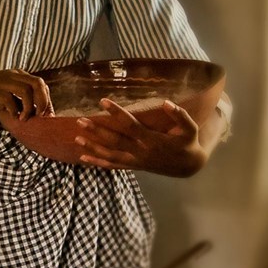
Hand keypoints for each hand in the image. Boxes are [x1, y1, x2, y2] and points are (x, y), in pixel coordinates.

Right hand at [0, 69, 53, 119]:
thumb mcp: (5, 93)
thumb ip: (19, 98)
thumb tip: (37, 111)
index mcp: (17, 74)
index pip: (40, 83)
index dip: (46, 99)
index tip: (46, 114)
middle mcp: (12, 75)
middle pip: (38, 83)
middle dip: (43, 101)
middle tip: (39, 115)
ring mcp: (2, 81)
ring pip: (26, 90)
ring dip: (28, 107)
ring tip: (23, 118)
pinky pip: (10, 99)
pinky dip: (14, 110)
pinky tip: (12, 116)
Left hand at [75, 98, 207, 176]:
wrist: (189, 167)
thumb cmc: (188, 143)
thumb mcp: (190, 129)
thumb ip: (180, 115)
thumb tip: (167, 102)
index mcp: (152, 140)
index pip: (130, 124)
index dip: (116, 113)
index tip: (102, 101)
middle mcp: (141, 152)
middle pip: (115, 141)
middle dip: (97, 131)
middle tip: (81, 121)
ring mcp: (136, 161)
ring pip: (110, 155)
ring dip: (93, 148)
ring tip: (76, 138)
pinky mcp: (134, 166)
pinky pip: (113, 166)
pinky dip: (98, 162)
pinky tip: (83, 158)